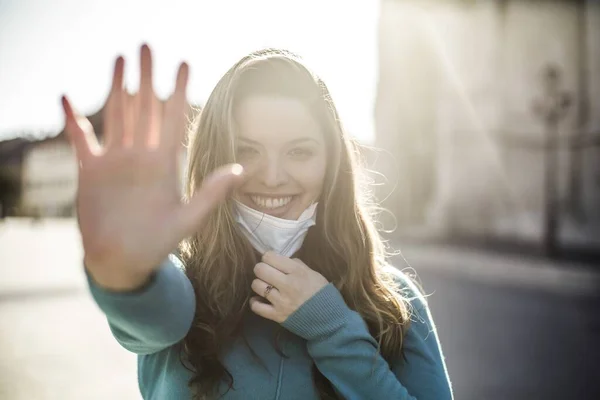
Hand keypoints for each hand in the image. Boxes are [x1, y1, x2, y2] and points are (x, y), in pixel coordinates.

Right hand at [63, 44, 243, 289]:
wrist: (123, 261)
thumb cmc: (157, 244)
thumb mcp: (188, 219)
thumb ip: (211, 193)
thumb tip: (241, 170)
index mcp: (164, 164)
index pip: (172, 119)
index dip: (178, 91)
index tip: (184, 64)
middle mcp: (141, 156)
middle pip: (144, 108)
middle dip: (146, 77)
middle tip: (146, 46)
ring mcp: (116, 161)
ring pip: (118, 116)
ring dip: (117, 87)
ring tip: (119, 60)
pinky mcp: (91, 171)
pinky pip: (81, 140)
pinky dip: (73, 121)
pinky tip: (67, 98)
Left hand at [250, 251, 328, 322]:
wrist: (329, 319)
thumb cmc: (322, 294)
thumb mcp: (313, 274)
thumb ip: (297, 265)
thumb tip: (281, 260)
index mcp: (297, 271)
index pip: (269, 257)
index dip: (268, 258)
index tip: (272, 262)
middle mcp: (287, 284)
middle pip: (260, 269)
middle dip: (261, 269)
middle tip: (267, 274)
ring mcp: (281, 301)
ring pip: (256, 286)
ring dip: (259, 284)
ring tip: (266, 287)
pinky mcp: (277, 316)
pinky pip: (256, 307)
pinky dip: (255, 302)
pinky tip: (261, 300)